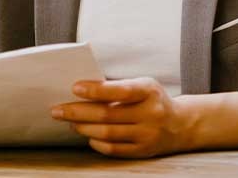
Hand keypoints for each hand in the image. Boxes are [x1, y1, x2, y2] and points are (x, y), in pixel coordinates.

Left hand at [50, 77, 194, 158]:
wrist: (180, 124)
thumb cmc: (153, 99)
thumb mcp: (143, 85)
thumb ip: (119, 87)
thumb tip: (82, 90)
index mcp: (149, 91)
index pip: (120, 91)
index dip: (96, 90)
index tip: (74, 87)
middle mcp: (151, 114)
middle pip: (108, 115)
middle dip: (78, 112)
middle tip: (57, 110)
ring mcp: (148, 135)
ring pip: (108, 133)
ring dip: (84, 127)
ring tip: (69, 122)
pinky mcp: (143, 151)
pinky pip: (115, 149)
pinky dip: (97, 142)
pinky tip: (87, 135)